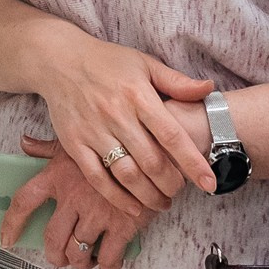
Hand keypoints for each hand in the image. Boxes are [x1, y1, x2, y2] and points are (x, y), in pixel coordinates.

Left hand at [3, 135, 149, 268]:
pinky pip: (109, 257)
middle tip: (60, 258)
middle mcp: (73, 196)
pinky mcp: (123, 224)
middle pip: (52, 238)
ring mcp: (98, 212)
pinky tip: (109, 261)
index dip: (11, 224)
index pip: (24, 201)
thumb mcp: (76, 141)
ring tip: (84, 261)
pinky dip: (107, 265)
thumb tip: (25, 143)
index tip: (6, 240)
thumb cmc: (112, 144)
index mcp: (57, 175)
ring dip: (79, 262)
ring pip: (78, 252)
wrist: (153, 147)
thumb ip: (48, 148)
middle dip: (54, 255)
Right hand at [34, 34, 216, 214]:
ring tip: (163, 202)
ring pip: (126, 174)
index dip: (193, 162)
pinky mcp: (74, 143)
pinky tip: (134, 208)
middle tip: (182, 191)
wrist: (58, 60)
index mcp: (138, 95)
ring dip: (149, 195)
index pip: (171, 135)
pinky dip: (117, 198)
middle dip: (172, 184)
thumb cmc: (106, 61)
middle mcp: (116, 115)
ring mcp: (93, 131)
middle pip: (151, 161)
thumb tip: (209, 89)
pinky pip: (97, 178)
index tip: (209, 183)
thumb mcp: (144, 64)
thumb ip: (177, 82)